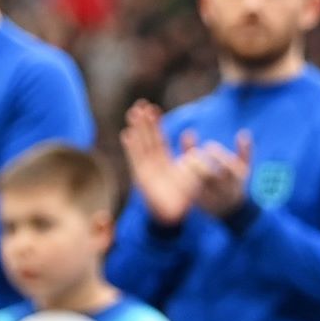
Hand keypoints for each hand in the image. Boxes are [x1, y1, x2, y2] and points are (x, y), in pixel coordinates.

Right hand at [120, 101, 200, 226]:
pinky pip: (136, 159)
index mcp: (164, 163)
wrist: (174, 216)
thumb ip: (189, 156)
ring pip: (140, 146)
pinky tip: (128, 134)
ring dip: (137, 130)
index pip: (159, 139)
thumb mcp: (190, 173)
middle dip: (144, 123)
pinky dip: (132, 147)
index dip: (155, 125)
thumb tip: (192, 139)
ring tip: (133, 114)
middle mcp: (153, 164)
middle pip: (147, 140)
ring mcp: (145, 170)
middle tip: (140, 104)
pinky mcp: (141, 178)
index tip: (153, 108)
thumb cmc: (182, 197)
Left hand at [184, 130, 253, 216]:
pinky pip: (189, 193)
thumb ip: (245, 151)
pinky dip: (183, 182)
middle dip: (198, 162)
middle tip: (191, 154)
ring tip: (182, 161)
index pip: (227, 165)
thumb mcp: (244, 169)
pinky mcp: (200, 205)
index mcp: (237, 179)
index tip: (208, 146)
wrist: (232, 211)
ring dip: (187, 171)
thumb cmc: (236, 183)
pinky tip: (179, 172)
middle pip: (210, 175)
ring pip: (196, 184)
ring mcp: (212, 199)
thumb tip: (244, 133)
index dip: (216, 153)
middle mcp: (225, 190)